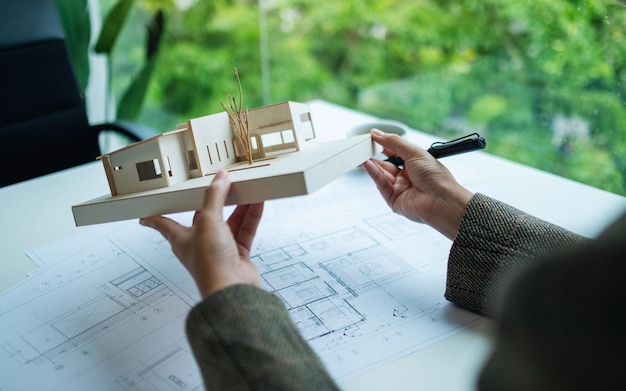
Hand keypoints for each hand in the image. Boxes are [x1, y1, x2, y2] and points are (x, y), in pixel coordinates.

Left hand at [139, 170, 263, 297]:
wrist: (230, 288)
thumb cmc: (209, 264)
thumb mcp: (208, 221)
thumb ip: (215, 197)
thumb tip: (220, 179)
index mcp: (181, 238)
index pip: (163, 223)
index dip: (155, 217)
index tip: (145, 214)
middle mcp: (200, 243)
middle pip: (206, 216)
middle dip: (215, 201)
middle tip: (221, 185)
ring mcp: (220, 248)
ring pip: (229, 222)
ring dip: (238, 206)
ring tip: (246, 189)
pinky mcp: (238, 254)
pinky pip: (245, 230)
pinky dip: (251, 216)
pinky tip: (257, 203)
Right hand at [362, 129, 472, 239]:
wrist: (441, 200)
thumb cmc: (435, 176)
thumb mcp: (414, 152)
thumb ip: (393, 142)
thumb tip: (377, 133)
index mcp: (415, 164)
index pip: (394, 152)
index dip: (382, 145)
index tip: (370, 137)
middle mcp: (406, 176)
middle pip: (384, 164)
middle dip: (372, 155)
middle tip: (359, 146)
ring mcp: (399, 188)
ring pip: (380, 174)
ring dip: (369, 163)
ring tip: (358, 153)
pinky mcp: (393, 199)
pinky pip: (380, 184)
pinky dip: (372, 173)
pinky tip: (366, 163)